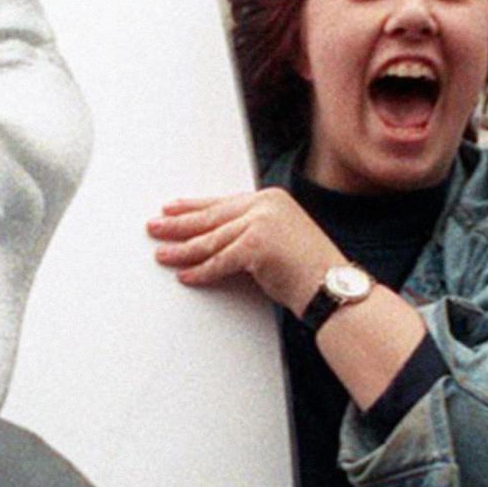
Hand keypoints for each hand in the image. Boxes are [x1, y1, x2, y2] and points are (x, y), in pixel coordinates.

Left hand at [148, 189, 340, 314]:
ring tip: (162, 253)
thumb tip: (214, 240)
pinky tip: (185, 275)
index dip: (194, 207)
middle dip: (179, 224)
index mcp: (271, 199)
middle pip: (212, 217)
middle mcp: (265, 205)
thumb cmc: (308, 270)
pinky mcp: (256, 246)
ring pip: (212, 240)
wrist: (332, 287)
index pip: (223, 203)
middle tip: (155, 226)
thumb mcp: (278, 239)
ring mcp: (261, 223)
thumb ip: (251, 231)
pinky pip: (219, 261)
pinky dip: (201, 271)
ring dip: (183, 249)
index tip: (172, 209)